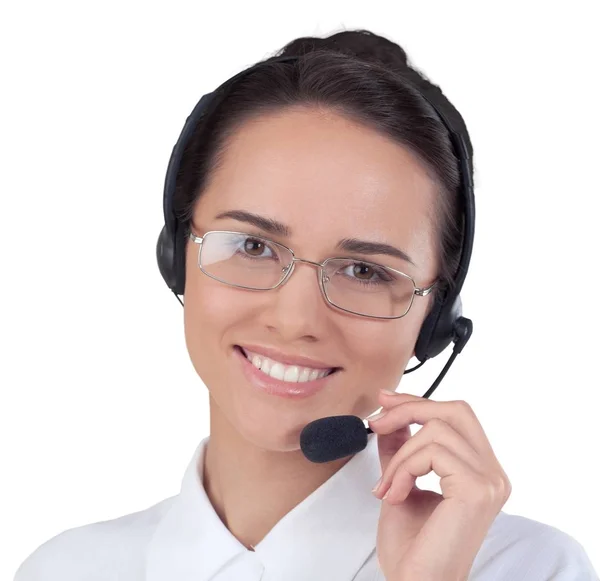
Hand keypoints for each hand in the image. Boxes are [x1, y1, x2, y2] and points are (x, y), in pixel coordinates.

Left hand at [368, 389, 511, 580]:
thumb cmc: (411, 546)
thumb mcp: (401, 482)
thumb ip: (401, 449)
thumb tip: (391, 416)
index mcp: (481, 471)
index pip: (456, 416)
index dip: (418, 402)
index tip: (384, 401)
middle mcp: (493, 473)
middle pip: (456, 410)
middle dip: (410, 408)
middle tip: (376, 423)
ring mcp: (490, 481)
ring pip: (437, 430)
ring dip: (399, 455)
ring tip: (386, 486)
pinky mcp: (478, 490)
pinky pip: (432, 452)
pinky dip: (403, 468)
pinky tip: (394, 495)